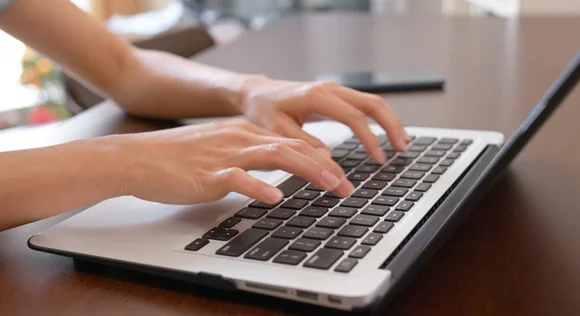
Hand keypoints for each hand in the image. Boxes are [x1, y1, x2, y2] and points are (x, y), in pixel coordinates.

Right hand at [111, 119, 353, 204]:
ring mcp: (224, 155)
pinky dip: (260, 187)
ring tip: (330, 186)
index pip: (291, 141)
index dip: (320, 157)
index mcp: (243, 134)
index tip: (340, 173)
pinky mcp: (207, 174)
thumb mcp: (219, 150)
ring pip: (274, 156)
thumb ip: (247, 157)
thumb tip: (274, 169)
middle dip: (325, 166)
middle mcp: (239, 139)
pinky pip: (239, 178)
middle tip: (347, 185)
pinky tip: (276, 197)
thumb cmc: (177, 159)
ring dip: (307, 171)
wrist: (138, 158)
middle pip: (292, 148)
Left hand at [239, 76, 410, 163]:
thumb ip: (302, 143)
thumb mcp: (277, 130)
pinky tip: (385, 133)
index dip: (369, 138)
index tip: (378, 158)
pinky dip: (379, 118)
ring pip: (372, 101)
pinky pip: (364, 103)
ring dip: (389, 121)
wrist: (257, 92)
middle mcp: (330, 89)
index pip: (353, 117)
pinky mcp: (336, 95)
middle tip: (402, 148)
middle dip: (391, 125)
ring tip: (401, 143)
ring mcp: (335, 90)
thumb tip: (327, 159)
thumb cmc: (265, 110)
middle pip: (372, 103)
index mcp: (316, 96)